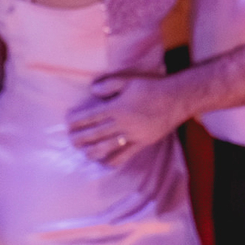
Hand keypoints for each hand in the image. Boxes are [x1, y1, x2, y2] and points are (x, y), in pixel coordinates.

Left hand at [67, 74, 181, 167]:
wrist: (176, 99)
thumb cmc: (152, 87)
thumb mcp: (129, 80)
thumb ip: (109, 85)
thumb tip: (92, 91)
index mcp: (117, 107)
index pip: (92, 116)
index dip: (78, 120)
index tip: (68, 122)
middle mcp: (122, 123)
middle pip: (95, 133)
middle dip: (80, 137)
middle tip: (70, 139)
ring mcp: (132, 135)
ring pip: (107, 146)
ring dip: (92, 150)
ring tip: (83, 152)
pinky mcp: (142, 143)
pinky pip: (125, 155)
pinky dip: (113, 161)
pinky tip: (105, 163)